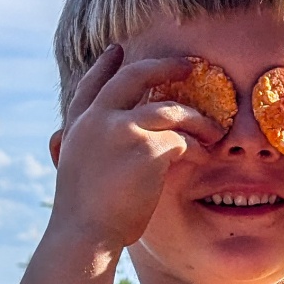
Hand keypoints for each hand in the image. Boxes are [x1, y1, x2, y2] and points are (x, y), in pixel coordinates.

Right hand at [46, 46, 227, 250]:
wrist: (85, 233)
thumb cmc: (84, 213)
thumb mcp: (74, 167)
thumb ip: (83, 144)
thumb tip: (68, 137)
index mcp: (78, 124)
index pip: (91, 84)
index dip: (105, 66)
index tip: (117, 50)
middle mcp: (98, 119)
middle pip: (135, 77)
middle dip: (166, 66)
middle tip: (189, 64)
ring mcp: (122, 129)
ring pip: (170, 109)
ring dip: (197, 118)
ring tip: (215, 129)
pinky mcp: (146, 147)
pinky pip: (183, 139)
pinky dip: (197, 146)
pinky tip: (205, 155)